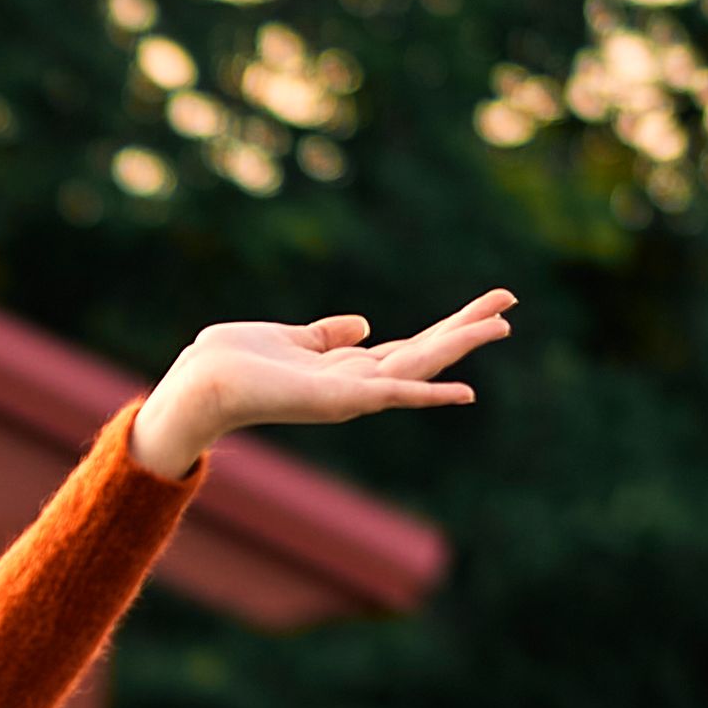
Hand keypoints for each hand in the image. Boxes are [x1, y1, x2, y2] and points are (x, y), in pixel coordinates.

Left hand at [131, 290, 517, 474]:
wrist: (197, 384)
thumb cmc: (229, 363)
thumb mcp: (286, 337)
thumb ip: (325, 335)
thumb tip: (363, 325)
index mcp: (344, 369)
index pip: (407, 348)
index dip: (446, 328)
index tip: (483, 306)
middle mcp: (355, 385)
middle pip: (424, 353)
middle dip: (466, 329)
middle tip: (510, 305)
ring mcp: (351, 396)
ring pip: (420, 367)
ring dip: (461, 345)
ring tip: (503, 324)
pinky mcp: (341, 401)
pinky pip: (394, 397)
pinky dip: (430, 394)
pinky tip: (466, 391)